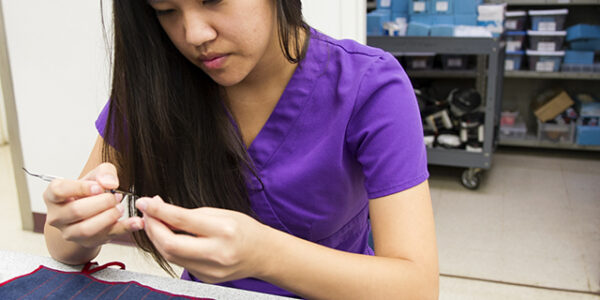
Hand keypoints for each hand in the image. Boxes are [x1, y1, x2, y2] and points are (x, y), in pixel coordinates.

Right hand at [43, 163, 143, 248]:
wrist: (88, 213)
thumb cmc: (88, 192)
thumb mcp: (95, 175)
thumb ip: (103, 172)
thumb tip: (109, 182)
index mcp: (53, 196)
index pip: (59, 191)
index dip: (80, 188)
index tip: (98, 187)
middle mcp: (57, 216)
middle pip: (76, 211)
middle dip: (100, 203)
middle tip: (114, 197)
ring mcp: (70, 232)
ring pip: (87, 229)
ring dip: (108, 217)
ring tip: (120, 207)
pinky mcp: (88, 242)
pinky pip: (107, 236)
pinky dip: (125, 228)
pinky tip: (137, 222)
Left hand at [136, 196, 269, 283]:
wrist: (263, 254)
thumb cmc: (244, 230)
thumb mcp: (221, 214)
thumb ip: (190, 215)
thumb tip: (160, 211)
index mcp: (223, 231)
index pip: (182, 220)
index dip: (158, 211)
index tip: (145, 202)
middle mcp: (216, 253)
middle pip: (170, 244)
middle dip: (152, 227)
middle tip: (147, 212)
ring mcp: (211, 270)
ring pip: (170, 256)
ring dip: (157, 238)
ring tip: (154, 222)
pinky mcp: (206, 278)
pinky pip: (180, 263)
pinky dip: (169, 249)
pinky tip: (168, 237)